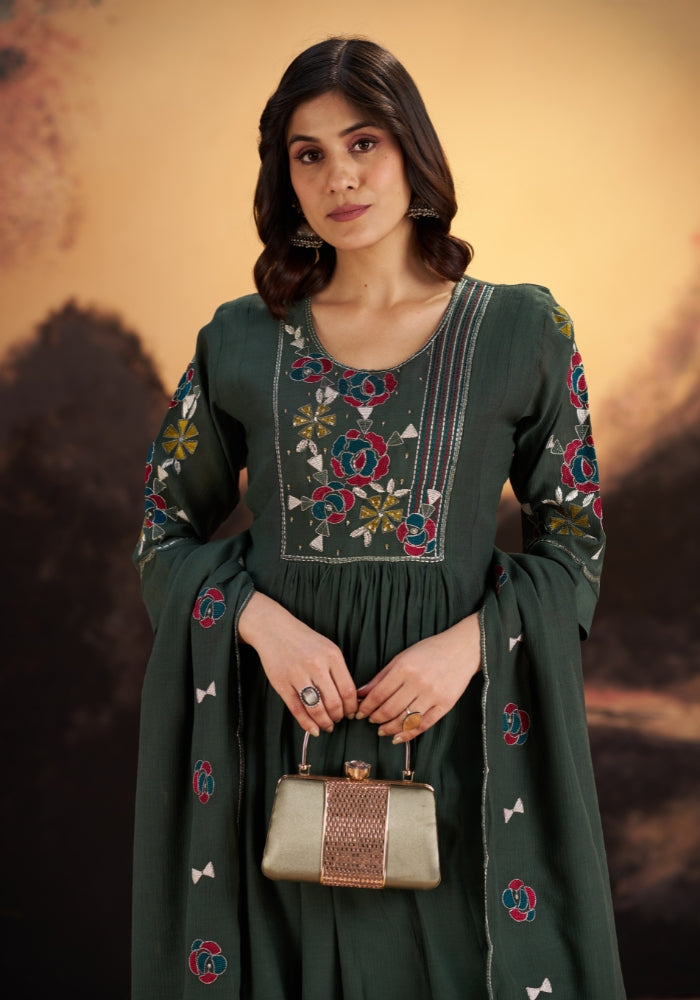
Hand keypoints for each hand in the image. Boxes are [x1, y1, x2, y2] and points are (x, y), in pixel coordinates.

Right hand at [238, 591, 357, 735]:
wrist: (274, 629)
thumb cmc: (304, 641)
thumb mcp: (328, 648)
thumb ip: (338, 671)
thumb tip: (350, 699)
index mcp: (332, 656)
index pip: (348, 690)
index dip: (352, 707)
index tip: (351, 713)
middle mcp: (316, 665)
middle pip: (334, 702)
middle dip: (338, 717)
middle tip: (338, 720)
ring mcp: (297, 675)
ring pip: (316, 709)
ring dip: (324, 722)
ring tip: (327, 725)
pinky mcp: (282, 684)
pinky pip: (297, 709)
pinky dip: (307, 723)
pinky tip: (313, 728)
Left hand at [354, 612, 481, 742]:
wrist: (462, 649)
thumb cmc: (430, 650)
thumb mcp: (402, 657)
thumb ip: (381, 676)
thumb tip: (361, 693)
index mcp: (404, 668)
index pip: (378, 694)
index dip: (366, 707)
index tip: (360, 712)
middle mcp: (418, 682)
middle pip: (389, 709)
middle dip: (376, 718)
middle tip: (370, 721)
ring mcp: (433, 695)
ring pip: (405, 720)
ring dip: (389, 729)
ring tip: (382, 730)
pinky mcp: (445, 705)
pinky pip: (424, 725)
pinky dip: (408, 734)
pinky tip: (398, 737)